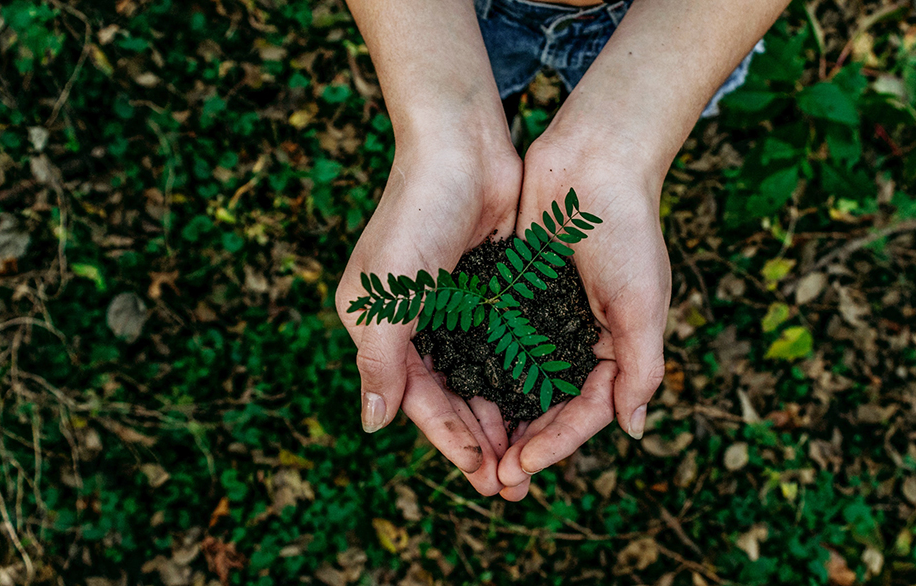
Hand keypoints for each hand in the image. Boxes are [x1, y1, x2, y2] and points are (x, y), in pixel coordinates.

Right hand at [336, 136, 521, 495]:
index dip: (450, 440)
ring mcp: (455, 308)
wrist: (462, 147)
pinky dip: (520, 376)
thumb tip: (373, 425)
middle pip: (451, 397)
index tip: (483, 476)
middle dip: (480, 440)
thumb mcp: (387, 294)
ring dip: (503, 416)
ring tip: (531, 455)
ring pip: (481, 378)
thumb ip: (380, 361)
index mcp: (382, 328)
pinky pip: (505, 346)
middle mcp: (417, 324)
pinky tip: (543, 403)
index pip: (418, 400)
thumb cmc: (416, 215)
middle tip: (513, 483)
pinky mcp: (490, 291)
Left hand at [496, 135, 669, 499]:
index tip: (522, 467)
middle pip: (548, 406)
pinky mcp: (515, 293)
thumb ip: (641, 367)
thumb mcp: (643, 303)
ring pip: (517, 381)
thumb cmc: (626, 230)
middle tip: (493, 479)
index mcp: (615, 347)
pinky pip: (496, 342)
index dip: (556, 443)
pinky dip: (480, 370)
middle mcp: (578, 339)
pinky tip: (456, 393)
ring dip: (498, 417)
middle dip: (523, 443)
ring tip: (473, 451)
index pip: (585, 411)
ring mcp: (545, 318)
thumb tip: (633, 429)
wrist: (593, 160)